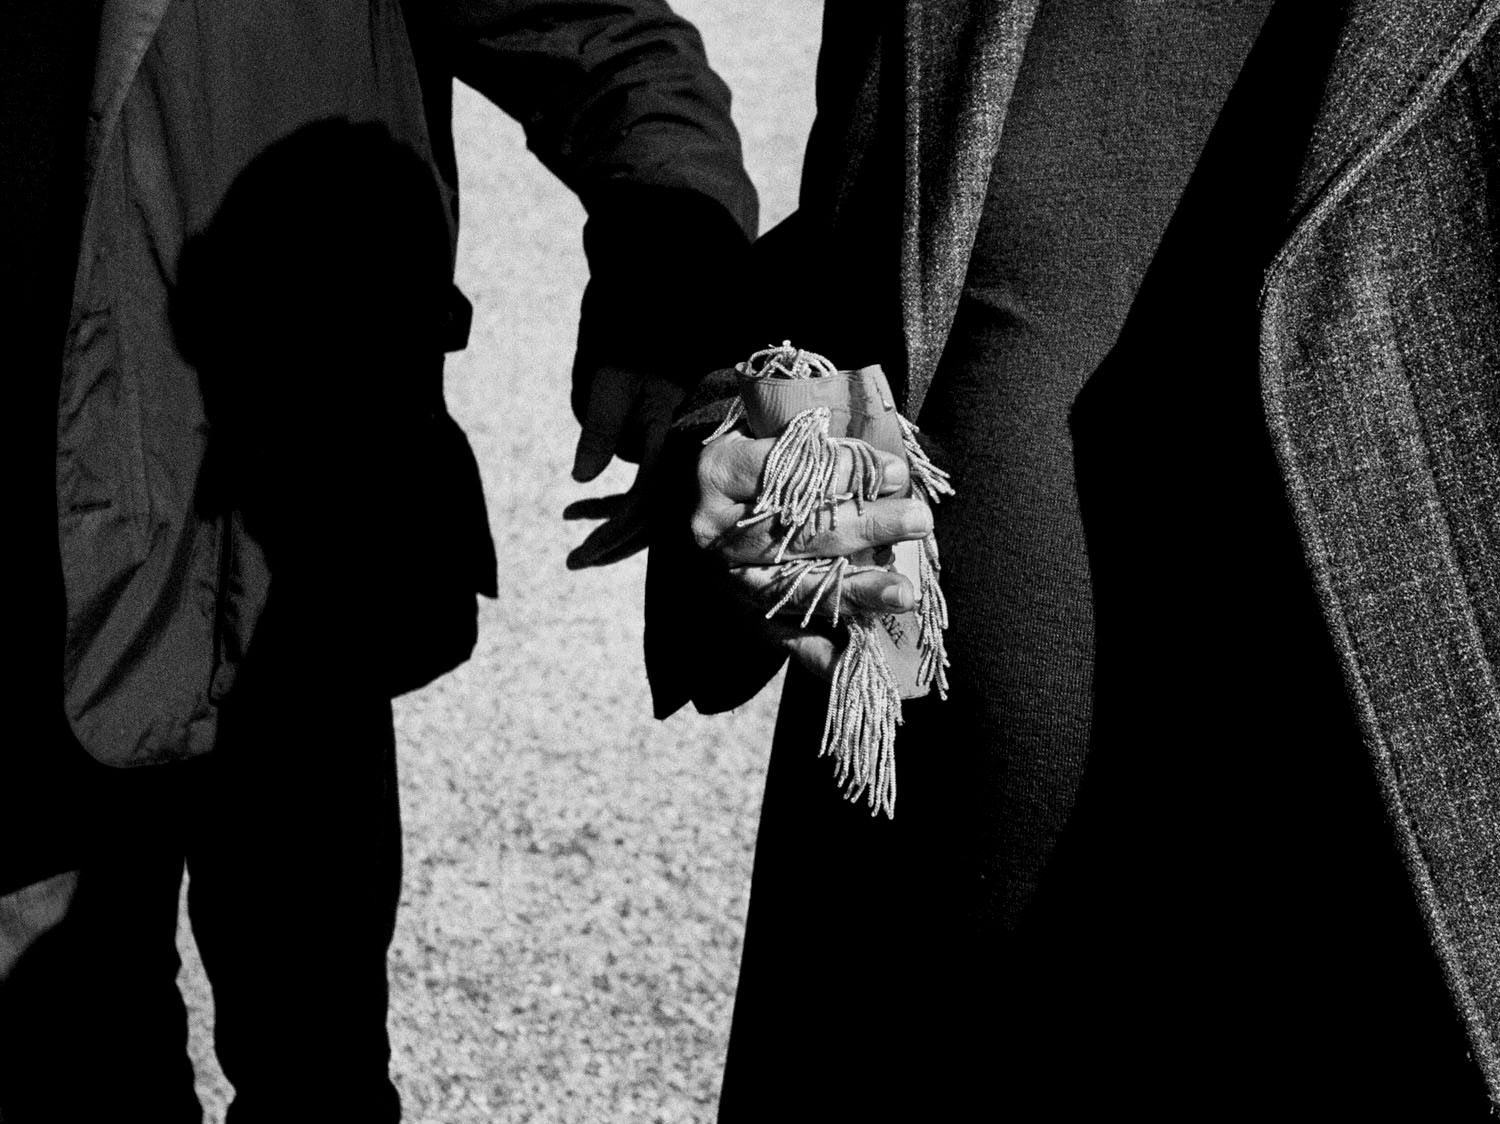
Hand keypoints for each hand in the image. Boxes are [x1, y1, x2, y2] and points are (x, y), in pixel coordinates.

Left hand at [565, 367, 684, 568]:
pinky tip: (572, 513)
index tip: (588, 548)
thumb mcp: (612, 387)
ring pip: (644, 515)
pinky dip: (605, 509)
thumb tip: (581, 478)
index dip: (618, 527)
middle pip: (650, 518)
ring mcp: (672, 470)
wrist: (653, 350)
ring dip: (608, 534)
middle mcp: (678, 463)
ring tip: (573, 555)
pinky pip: (637, 499)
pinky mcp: (660, 468)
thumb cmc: (632, 363)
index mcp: (672, 443)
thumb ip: (600, 429)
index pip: (647, 497)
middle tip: (572, 562)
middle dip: (611, 545)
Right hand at [693, 429, 933, 677]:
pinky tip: (859, 657)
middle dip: (866, 527)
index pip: (786, 472)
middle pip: (798, 533)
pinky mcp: (748, 614)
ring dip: (856, 592)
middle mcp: (718, 533)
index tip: (894, 473)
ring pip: (797, 590)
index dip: (843, 472)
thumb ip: (820, 444)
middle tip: (918, 520)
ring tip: (903, 592)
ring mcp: (732, 580)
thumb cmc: (763, 459)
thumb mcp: (774, 433)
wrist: (712, 503)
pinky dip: (824, 656)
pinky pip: (789, 639)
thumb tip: (890, 469)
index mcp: (719, 474)